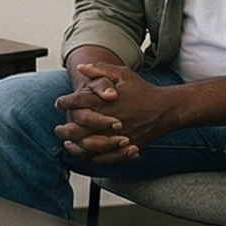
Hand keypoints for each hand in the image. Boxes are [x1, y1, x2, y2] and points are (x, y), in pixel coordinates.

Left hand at [54, 63, 180, 162]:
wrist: (166, 109)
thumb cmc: (143, 90)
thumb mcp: (123, 74)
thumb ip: (101, 70)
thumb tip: (80, 68)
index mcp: (105, 102)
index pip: (76, 103)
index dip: (64, 102)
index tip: (60, 103)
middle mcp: (108, 121)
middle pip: (76, 128)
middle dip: (64, 129)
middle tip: (58, 128)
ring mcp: (115, 137)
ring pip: (86, 146)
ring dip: (73, 145)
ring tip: (67, 142)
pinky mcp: (123, 149)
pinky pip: (101, 157)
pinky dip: (90, 156)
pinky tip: (84, 152)